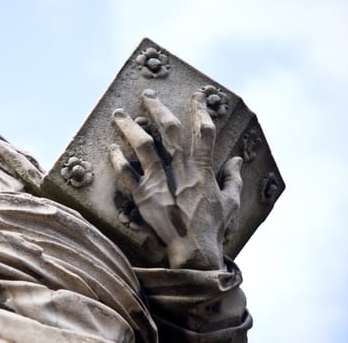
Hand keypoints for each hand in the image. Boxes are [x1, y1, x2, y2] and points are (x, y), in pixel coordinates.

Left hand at [110, 89, 242, 269]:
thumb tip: (236, 160)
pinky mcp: (143, 197)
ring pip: (142, 146)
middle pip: (169, 131)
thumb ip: (233, 180)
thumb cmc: (213, 229)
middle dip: (158, 108)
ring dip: (129, 127)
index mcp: (203, 171)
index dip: (200, 110)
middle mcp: (180, 171)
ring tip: (118, 114)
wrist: (193, 253)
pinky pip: (126, 175)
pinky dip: (117, 160)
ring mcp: (159, 183)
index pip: (204, 132)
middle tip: (148, 94)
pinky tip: (111, 147)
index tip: (197, 95)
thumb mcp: (230, 203)